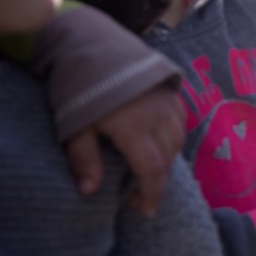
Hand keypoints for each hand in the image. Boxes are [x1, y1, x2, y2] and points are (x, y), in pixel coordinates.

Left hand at [66, 84, 185, 215]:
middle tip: (136, 196)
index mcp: (136, 128)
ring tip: (147, 171)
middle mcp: (159, 117)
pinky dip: (173, 140)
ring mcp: (168, 103)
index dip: (152, 194)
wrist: (98, 44)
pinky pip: (180, 123)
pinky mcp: (171, 92)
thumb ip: (84, 159)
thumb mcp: (75, 125)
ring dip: (165, 161)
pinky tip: (159, 143)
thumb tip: (89, 193)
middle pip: (167, 158)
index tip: (146, 211)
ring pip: (177, 141)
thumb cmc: (83, 87)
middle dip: (156, 181)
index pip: (153, 170)